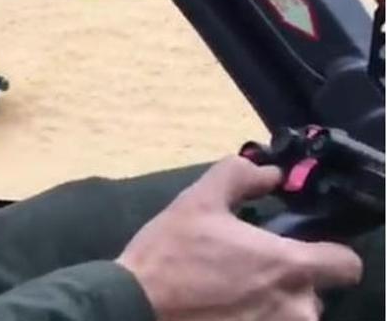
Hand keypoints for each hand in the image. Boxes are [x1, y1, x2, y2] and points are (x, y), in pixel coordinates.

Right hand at [117, 156, 361, 320]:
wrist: (133, 306)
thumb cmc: (169, 253)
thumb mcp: (197, 201)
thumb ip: (239, 177)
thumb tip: (268, 173)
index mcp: (288, 266)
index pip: (346, 264)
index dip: (329, 253)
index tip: (302, 248)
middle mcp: (294, 308)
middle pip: (313, 294)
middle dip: (286, 283)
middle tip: (247, 271)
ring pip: (289, 317)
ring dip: (268, 306)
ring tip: (229, 294)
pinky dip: (248, 319)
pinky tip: (218, 310)